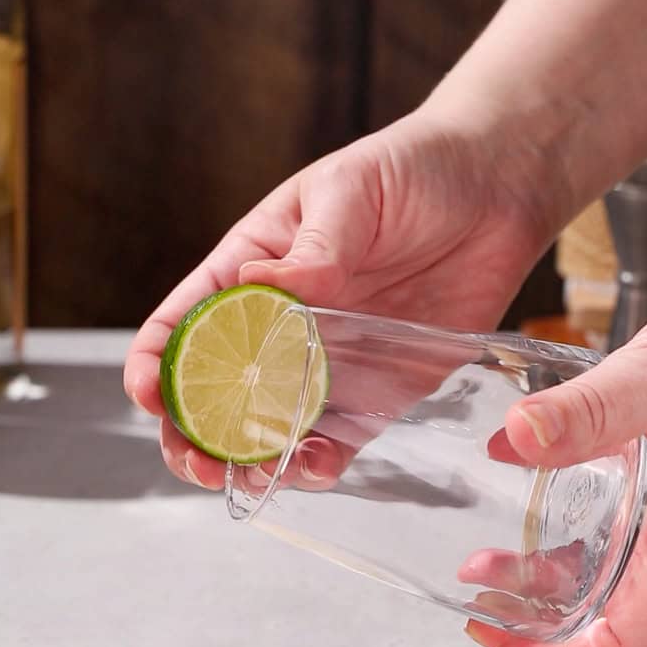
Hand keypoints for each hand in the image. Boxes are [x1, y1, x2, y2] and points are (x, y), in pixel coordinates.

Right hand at [124, 99, 552, 489]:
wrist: (495, 191)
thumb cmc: (409, 171)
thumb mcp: (347, 192)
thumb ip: (309, 248)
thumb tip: (258, 286)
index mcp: (249, 272)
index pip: (182, 326)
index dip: (155, 365)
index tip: (151, 396)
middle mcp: (278, 328)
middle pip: (211, 396)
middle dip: (193, 436)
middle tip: (202, 462)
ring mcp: (325, 365)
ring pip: (266, 431)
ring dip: (249, 462)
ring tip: (256, 476)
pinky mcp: (378, 393)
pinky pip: (337, 441)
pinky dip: (317, 465)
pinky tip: (315, 467)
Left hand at [465, 323, 646, 646]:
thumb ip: (589, 409)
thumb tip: (520, 434)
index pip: (628, 646)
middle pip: (614, 631)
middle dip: (539, 631)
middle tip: (483, 618)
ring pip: (613, 597)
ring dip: (547, 593)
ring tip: (486, 569)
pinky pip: (623, 562)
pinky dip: (572, 563)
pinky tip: (529, 541)